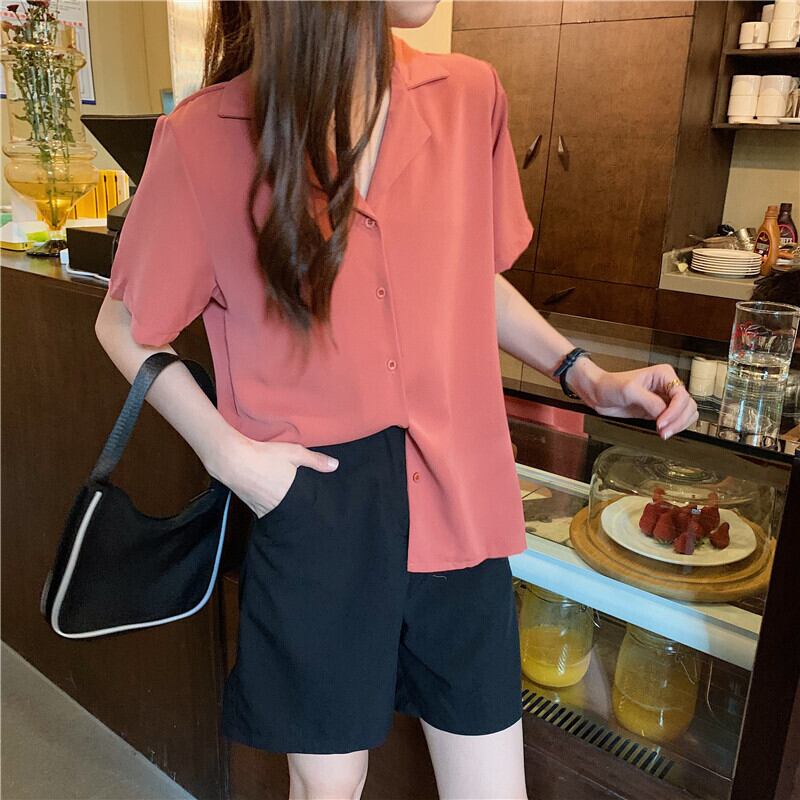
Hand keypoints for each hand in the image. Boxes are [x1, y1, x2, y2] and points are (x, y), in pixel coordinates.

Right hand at [207, 434, 338, 517]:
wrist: (232, 460)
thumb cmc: (265, 455)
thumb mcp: (294, 453)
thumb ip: (316, 461)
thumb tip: (335, 466)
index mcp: (290, 496)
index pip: (306, 508)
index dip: (312, 510)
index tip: (320, 512)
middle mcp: (276, 506)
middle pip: (292, 514)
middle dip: (299, 512)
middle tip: (305, 508)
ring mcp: (261, 508)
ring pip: (278, 514)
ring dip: (284, 511)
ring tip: (289, 504)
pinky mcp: (250, 506)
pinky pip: (264, 511)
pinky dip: (270, 508)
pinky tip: (272, 500)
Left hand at [568, 358, 698, 439]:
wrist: (598, 394)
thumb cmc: (610, 385)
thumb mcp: (629, 391)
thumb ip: (650, 402)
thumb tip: (664, 413)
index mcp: (664, 375)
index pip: (681, 395)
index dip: (674, 411)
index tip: (661, 422)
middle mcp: (667, 386)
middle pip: (688, 406)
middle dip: (678, 420)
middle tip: (663, 431)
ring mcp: (664, 400)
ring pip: (686, 414)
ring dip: (678, 426)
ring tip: (663, 433)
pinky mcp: (658, 411)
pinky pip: (675, 421)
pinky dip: (673, 428)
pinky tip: (661, 431)